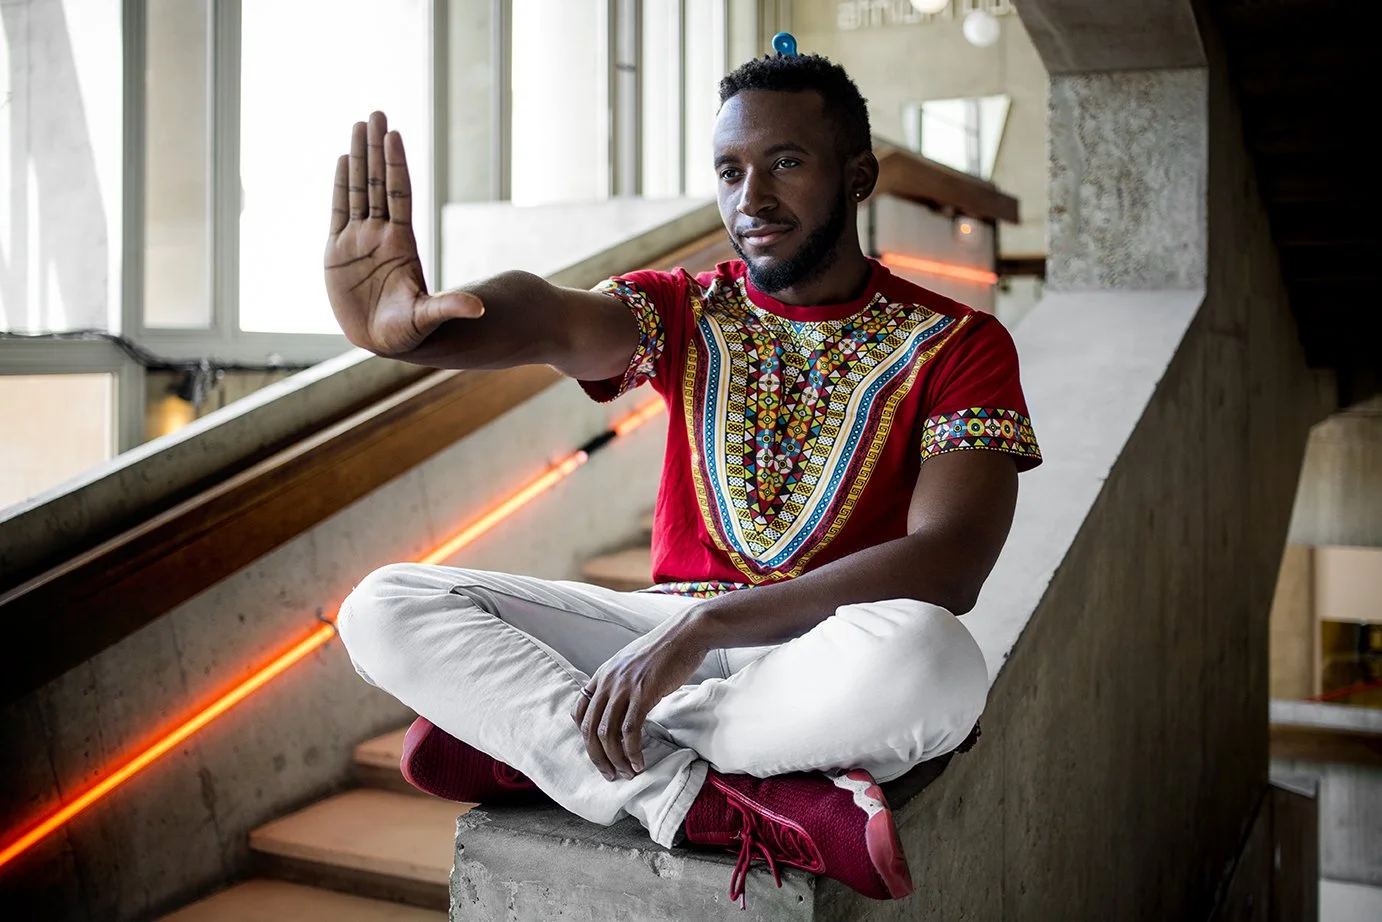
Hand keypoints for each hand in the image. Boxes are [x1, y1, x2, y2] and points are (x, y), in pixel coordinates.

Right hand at [325, 111, 482, 354]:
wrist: (378, 342)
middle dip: (376, 148)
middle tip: (377, 113)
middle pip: (377, 182)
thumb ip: (449, 307)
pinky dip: (340, 185)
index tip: (395, 135)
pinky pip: (338, 211)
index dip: (396, 165)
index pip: (398, 194)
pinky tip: (342, 159)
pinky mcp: (336, 251)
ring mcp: (358, 240)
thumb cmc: (406, 333)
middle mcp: (380, 235)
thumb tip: (479, 309)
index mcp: (401, 244)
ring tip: (360, 124)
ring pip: (358, 189)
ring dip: (357, 157)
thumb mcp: (427, 318)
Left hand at [572, 621, 706, 780]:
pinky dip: (632, 752)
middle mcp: (608, 681)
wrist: (686, 634)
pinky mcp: (643, 694)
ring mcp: (625, 687)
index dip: (584, 735)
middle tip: (609, 774)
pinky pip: (630, 731)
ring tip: (626, 773)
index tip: (597, 751)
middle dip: (597, 756)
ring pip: (607, 734)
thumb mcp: (633, 662)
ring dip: (615, 760)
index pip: (579, 710)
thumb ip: (622, 681)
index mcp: (603, 674)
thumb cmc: (665, 649)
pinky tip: (639, 763)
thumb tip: (623, 702)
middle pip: (590, 728)